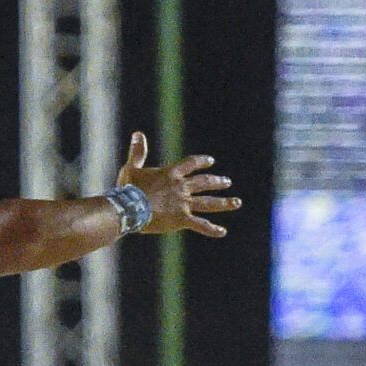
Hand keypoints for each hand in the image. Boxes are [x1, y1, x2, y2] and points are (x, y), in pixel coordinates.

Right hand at [119, 133, 239, 238]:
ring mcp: (183, 203)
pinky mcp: (181, 219)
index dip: (201, 162)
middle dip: (217, 182)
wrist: (129, 208)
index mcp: (171, 173)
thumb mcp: (132, 168)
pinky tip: (223, 231)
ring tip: (236, 203)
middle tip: (227, 182)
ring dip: (223, 203)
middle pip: (204, 182)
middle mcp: (181, 187)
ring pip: (208, 203)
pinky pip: (200, 225)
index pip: (191, 164)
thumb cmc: (128, 188)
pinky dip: (211, 229)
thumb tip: (138, 133)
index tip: (211, 162)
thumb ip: (138, 152)